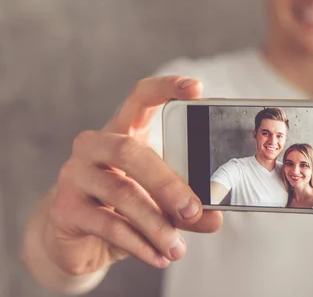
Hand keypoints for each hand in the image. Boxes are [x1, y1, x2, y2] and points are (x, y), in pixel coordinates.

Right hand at [43, 76, 221, 275]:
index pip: (141, 97)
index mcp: (122, 130)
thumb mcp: (159, 201)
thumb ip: (186, 205)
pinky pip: (108, 224)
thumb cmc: (123, 206)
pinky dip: (138, 243)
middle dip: (167, 182)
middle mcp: (94, 145)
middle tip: (193, 208)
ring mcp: (75, 175)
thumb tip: (215, 217)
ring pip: (121, 193)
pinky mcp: (65, 209)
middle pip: (130, 150)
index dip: (167, 88)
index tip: (196, 88)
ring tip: (178, 248)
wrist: (74, 238)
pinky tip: (158, 256)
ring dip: (156, 223)